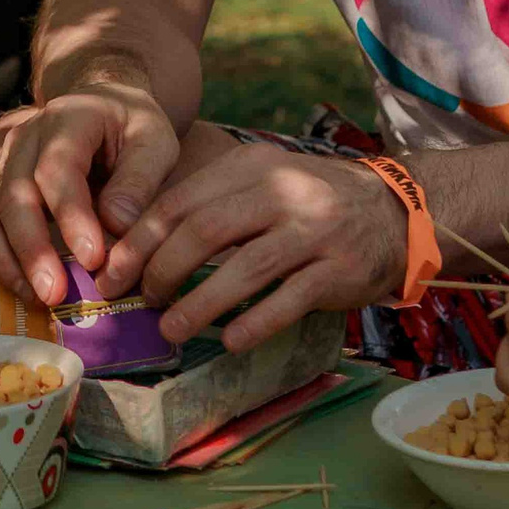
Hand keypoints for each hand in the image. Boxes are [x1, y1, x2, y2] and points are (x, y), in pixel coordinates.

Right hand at [0, 82, 179, 308]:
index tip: (93, 258)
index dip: (71, 215)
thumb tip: (115, 225)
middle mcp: (24, 140)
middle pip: (13, 194)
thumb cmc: (132, 130)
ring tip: (33, 299)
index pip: (57, 168)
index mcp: (67, 119)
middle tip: (55, 294)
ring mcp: (1, 164)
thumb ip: (139, 181)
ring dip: (2, 261)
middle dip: (31, 249)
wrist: (104, 108)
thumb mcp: (154, 143)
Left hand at [99, 145, 403, 351]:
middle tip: (142, 300)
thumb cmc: (309, 202)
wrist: (396, 210)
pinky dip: (255, 323)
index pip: (182, 202)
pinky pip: (290, 301)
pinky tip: (229, 341)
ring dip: (200, 304)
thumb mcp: (262, 183)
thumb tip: (136, 246)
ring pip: (245, 269)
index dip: (141, 240)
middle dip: (163, 269)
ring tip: (170, 330)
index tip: (112, 272)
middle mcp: (284, 193)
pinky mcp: (339, 270)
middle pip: (206, 231)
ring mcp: (315, 232)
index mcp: (253, 168)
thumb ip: (209, 204)